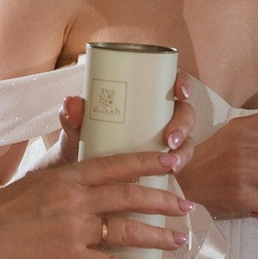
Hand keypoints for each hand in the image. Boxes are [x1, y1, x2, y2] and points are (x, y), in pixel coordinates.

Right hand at [0, 144, 188, 258]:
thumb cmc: (3, 210)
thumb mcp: (37, 180)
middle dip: (164, 201)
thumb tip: (89, 174)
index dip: (148, 163)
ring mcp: (74, 229)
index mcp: (68, 175)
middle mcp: (75, 199)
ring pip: (127, 230)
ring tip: (178, 240)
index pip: (117, 164)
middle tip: (188, 206)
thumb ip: (66, 175)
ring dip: (157, 236)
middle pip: (130, 196)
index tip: (173, 162)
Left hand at [54, 77, 194, 167]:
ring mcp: (162, 140)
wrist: (75, 176)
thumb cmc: (80, 141)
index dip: (183, 83)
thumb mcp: (76, 129)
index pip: (171, 81)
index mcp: (143, 96)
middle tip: (170, 139)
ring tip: (171, 164)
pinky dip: (179, 167)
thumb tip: (71, 103)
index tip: (180, 92)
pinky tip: (173, 175)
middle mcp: (158, 116)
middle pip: (184, 113)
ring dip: (184, 151)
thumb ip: (71, 116)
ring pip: (185, 140)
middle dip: (183, 125)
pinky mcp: (161, 163)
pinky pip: (178, 162)